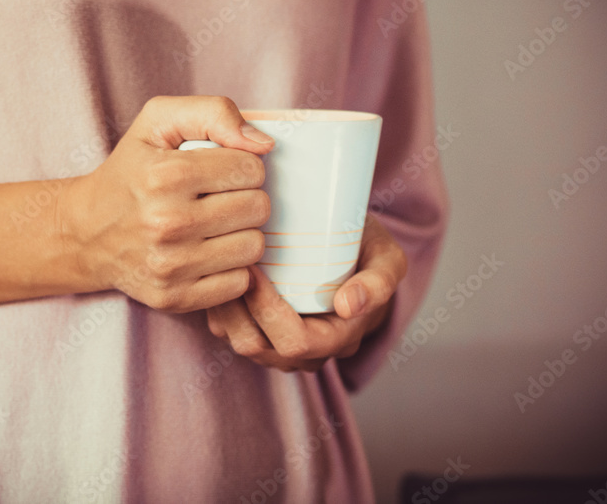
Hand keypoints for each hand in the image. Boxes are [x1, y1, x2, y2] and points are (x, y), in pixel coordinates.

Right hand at [59, 96, 274, 312]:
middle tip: (218, 198)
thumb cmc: (131, 171)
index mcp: (166, 175)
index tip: (219, 171)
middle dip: (245, 198)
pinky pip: (239, 283)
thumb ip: (213, 113)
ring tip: (214, 225)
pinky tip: (207, 253)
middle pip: (258, 208)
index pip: (250, 168)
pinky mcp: (174, 297)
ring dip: (240, 233)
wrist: (85, 232)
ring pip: (254, 247)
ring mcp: (170, 265)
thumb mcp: (158, 121)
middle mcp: (167, 223)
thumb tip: (263, 145)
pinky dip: (230, 268)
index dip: (241, 165)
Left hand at [206, 214, 407, 371]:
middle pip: (257, 345)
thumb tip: (348, 305)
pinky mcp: (261, 335)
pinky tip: (219, 275)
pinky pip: (229, 332)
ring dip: (223, 307)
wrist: (355, 252)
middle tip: (227, 263)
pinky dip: (219, 307)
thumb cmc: (370, 252)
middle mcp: (307, 353)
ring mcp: (281, 348)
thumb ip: (378, 281)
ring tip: (219, 267)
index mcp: (338, 339)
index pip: (295, 342)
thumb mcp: (388, 260)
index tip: (254, 268)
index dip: (268, 310)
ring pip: (237, 340)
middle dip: (236, 307)